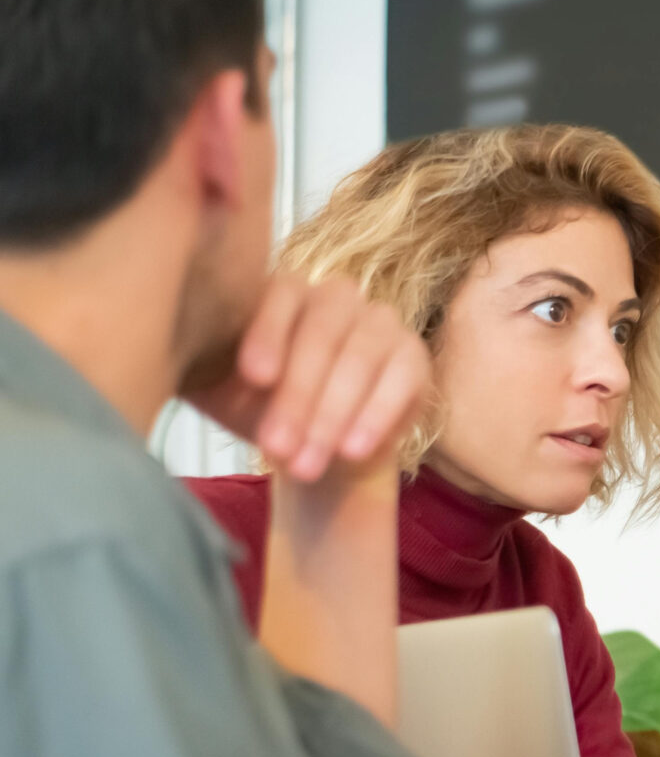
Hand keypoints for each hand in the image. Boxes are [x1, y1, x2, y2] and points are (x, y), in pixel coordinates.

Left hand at [185, 274, 431, 483]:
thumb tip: (149, 351)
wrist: (315, 449)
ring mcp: (381, 322)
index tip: (253, 378)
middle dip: (299, 396)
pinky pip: (400, 380)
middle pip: (323, 334)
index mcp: (283, 292)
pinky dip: (376, 416)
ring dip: (333, 415)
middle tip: (276, 447)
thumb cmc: (259, 412)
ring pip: (360, 359)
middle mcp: (336, 296)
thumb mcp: (218, 389)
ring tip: (307, 463)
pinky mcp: (413, 357)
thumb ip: (196, 364)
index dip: (267, 334)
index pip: (279, 297)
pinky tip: (353, 449)